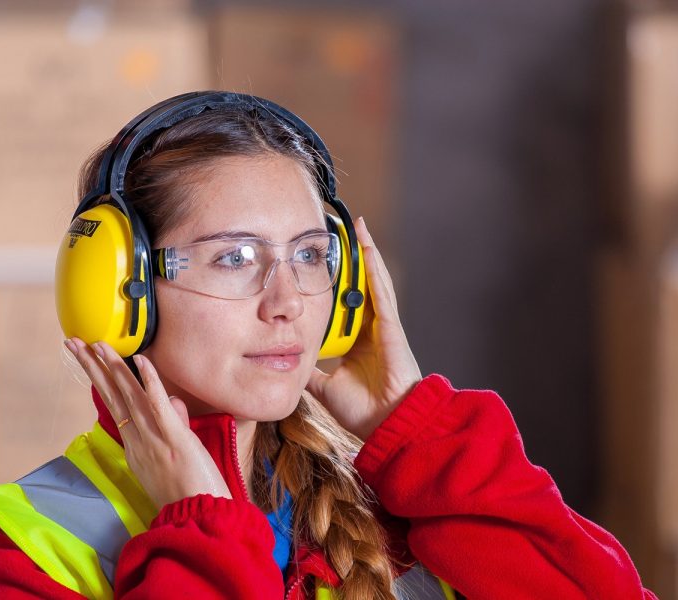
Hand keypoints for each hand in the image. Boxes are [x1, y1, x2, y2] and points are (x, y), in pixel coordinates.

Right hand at [64, 338, 231, 509]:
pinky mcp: (175, 439)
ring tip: (96, 344)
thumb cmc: (190, 492)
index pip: (115, 404)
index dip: (100, 379)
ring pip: (129, 396)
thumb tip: (174, 402)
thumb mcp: (175, 455)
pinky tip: (140, 360)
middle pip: (112, 396)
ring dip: (112, 367)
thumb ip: (173, 424)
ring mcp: (154, 439)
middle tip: (74, 343)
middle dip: (92, 367)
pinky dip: (150, 382)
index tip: (89, 358)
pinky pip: (159, 406)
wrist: (200, 519)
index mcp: (135, 446)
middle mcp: (138, 440)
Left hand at [306, 217, 421, 440]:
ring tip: (358, 227)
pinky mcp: (390, 326)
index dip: (338, 282)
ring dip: (366, 254)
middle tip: (342, 231)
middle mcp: (372, 329)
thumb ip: (310, 372)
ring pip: (373, 282)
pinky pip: (381, 292)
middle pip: (360, 286)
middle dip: (353, 259)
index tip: (325, 262)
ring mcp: (383, 325)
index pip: (345, 304)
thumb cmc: (363, 411)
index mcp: (358, 341)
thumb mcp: (325, 386)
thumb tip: (287, 362)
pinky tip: (368, 249)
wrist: (387, 425)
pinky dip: (374, 269)